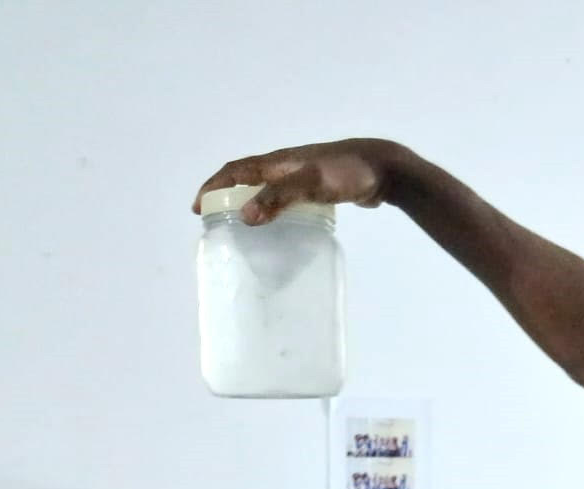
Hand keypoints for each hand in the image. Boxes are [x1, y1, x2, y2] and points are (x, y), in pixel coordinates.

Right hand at [194, 139, 402, 221]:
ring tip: (241, 229)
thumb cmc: (348, 172)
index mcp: (278, 162)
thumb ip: (279, 197)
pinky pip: (285, 200)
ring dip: (249, 204)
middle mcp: (285, 167)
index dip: (213, 186)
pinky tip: (279, 231)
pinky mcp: (318, 190)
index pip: (235, 170)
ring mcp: (302, 178)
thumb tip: (245, 216)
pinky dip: (273, 212)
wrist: (384, 169)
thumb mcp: (311, 183)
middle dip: (226, 196)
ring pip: (266, 190)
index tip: (198, 209)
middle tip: (216, 222)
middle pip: (246, 179)